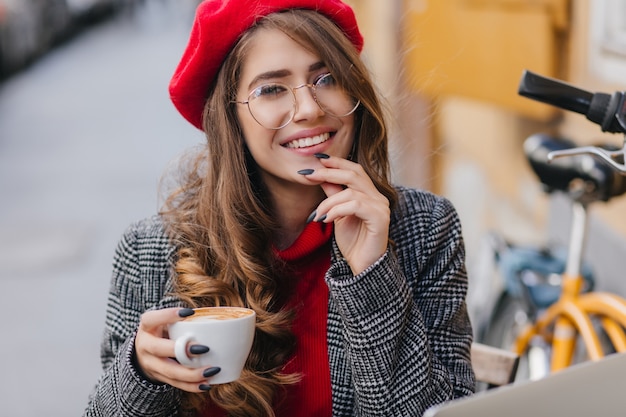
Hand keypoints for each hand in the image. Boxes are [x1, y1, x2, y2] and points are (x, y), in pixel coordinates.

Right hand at [134, 308, 218, 391]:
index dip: (168, 315)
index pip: (152, 319)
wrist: (143, 353)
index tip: (189, 312)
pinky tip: (206, 384)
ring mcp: (151, 364)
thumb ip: (181, 319)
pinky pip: (175, 383)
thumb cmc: (162, 330)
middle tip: (204, 348)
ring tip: (212, 370)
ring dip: (192, 373)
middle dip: (182, 350)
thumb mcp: (164, 321)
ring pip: (170, 371)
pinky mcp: (159, 377)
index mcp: (147, 327)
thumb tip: (212, 317)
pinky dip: (192, 386)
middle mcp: (145, 346)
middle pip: (159, 349)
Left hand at [302, 155, 389, 273]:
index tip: (316, 159)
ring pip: (351, 192)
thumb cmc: (352, 241)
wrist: (362, 265)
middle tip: (309, 174)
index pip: (354, 169)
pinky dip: (337, 210)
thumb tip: (318, 174)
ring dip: (328, 202)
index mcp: (370, 193)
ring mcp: (381, 207)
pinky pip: (355, 206)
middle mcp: (378, 197)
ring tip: (317, 215)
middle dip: (329, 173)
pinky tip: (326, 220)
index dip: (336, 162)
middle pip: (354, 174)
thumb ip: (332, 194)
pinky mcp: (380, 218)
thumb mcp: (336, 213)